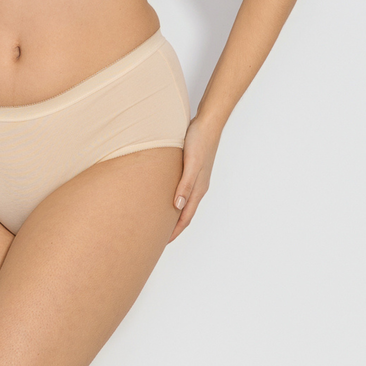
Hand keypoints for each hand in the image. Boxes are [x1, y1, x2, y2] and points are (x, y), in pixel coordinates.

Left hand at [168, 114, 222, 242]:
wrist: (208, 122)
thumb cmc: (200, 140)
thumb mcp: (191, 163)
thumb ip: (185, 184)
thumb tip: (178, 206)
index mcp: (199, 188)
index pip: (186, 217)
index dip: (175, 231)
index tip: (162, 242)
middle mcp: (198, 186)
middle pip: (185, 212)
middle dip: (174, 226)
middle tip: (158, 236)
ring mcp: (196, 177)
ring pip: (184, 201)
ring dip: (173, 213)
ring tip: (159, 219)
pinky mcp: (191, 168)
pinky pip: (182, 189)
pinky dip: (174, 197)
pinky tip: (165, 194)